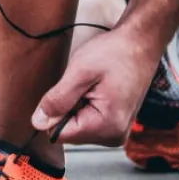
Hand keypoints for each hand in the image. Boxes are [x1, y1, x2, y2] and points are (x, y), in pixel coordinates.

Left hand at [31, 28, 162, 146]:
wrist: (140, 43)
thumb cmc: (116, 53)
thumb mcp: (80, 71)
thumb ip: (58, 99)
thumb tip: (38, 122)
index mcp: (107, 127)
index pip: (60, 134)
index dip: (55, 111)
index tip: (68, 90)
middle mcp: (114, 136)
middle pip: (69, 131)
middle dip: (68, 107)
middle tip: (84, 84)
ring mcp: (116, 131)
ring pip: (77, 125)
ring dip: (76, 104)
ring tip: (93, 85)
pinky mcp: (115, 123)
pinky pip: (87, 119)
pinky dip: (85, 103)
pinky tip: (97, 88)